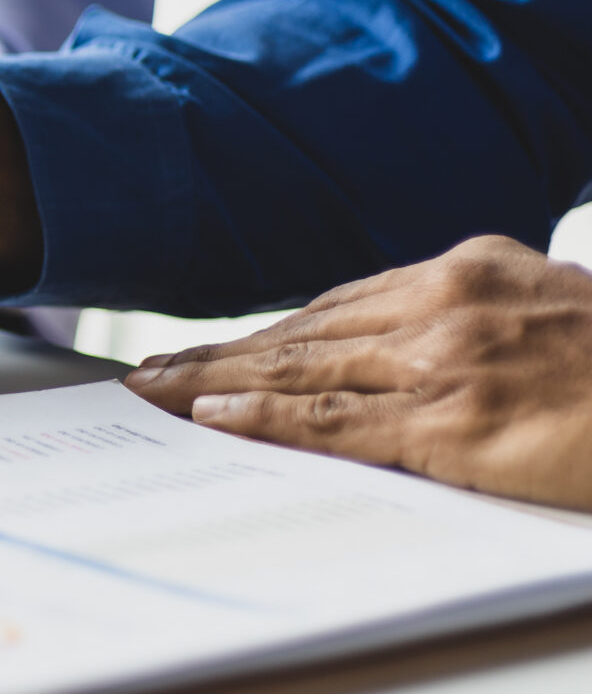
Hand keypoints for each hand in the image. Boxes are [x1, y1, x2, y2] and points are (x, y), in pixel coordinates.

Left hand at [124, 238, 591, 508]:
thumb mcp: (556, 314)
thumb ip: (486, 321)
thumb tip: (421, 349)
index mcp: (471, 271)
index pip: (340, 303)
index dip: (267, 331)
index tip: (212, 347)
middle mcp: (447, 303)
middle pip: (303, 332)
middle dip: (216, 355)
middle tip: (144, 372)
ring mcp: (447, 361)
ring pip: (301, 371)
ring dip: (213, 384)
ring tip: (152, 396)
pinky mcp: (455, 422)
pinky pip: (337, 422)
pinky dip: (266, 419)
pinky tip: (213, 418)